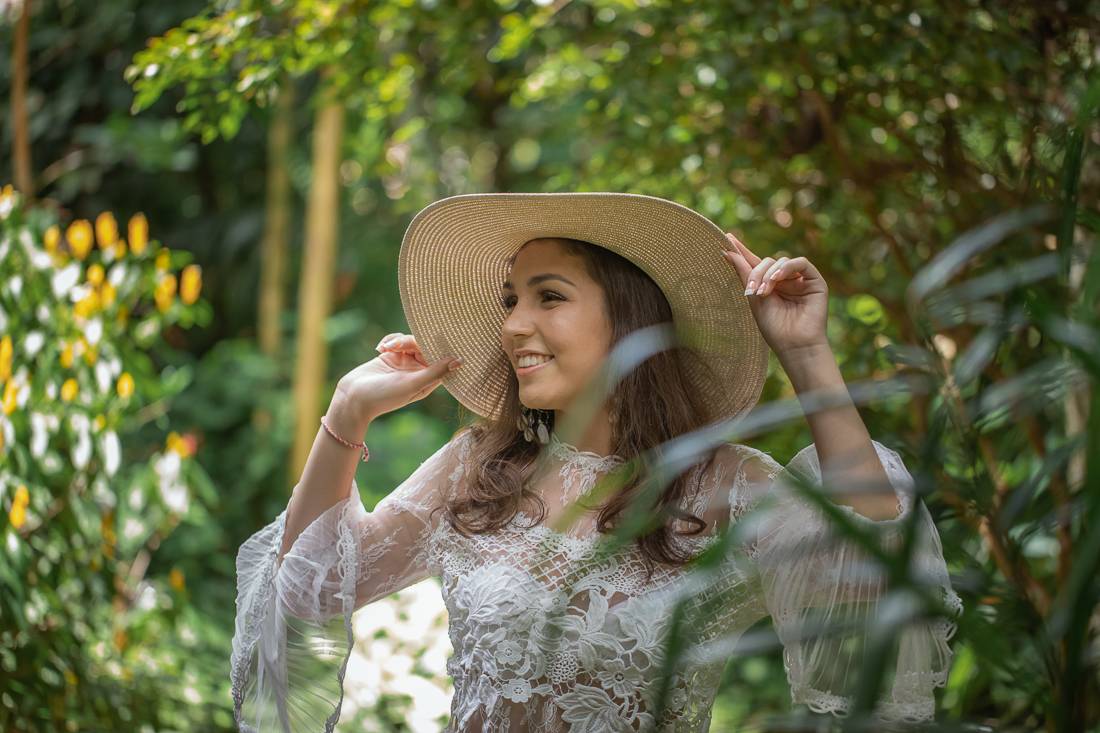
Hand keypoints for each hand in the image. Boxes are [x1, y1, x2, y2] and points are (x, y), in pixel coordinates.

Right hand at [333, 332, 461, 422]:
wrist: (353, 397)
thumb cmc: (384, 396)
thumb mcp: (412, 384)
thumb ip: (436, 372)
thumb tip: (459, 361)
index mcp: (428, 380)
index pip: (443, 360)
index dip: (442, 348)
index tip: (440, 335)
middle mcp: (419, 371)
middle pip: (425, 346)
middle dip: (412, 341)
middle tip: (397, 346)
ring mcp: (404, 363)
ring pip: (411, 341)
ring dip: (399, 340)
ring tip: (386, 348)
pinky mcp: (391, 356)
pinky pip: (396, 340)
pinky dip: (390, 340)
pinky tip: (379, 348)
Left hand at [721, 233, 829, 361]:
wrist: (793, 344)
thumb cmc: (774, 327)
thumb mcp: (754, 298)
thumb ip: (744, 273)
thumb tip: (728, 251)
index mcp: (769, 285)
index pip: (755, 263)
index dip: (742, 252)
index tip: (728, 239)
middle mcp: (784, 280)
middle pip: (767, 262)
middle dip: (757, 273)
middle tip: (752, 290)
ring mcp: (799, 279)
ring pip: (781, 261)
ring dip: (769, 274)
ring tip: (764, 292)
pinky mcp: (814, 280)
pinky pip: (801, 263)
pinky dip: (787, 267)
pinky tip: (777, 279)